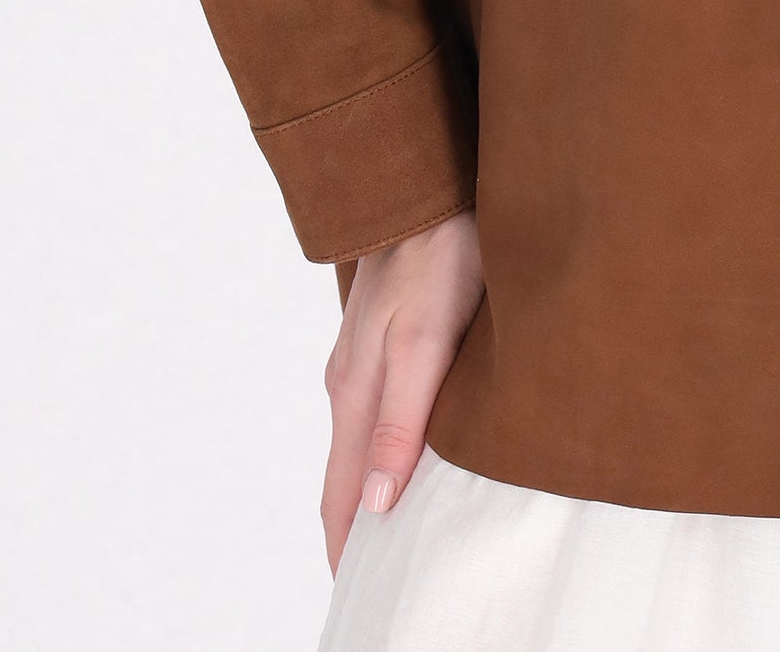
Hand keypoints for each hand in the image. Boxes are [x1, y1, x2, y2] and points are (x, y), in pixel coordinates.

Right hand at [321, 208, 483, 572]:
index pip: (341, 497)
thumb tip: (374, 507)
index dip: (346, 553)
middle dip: (356, 534)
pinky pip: (381, 410)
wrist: (430, 181)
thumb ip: (400, 422)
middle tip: (381, 582)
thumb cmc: (438, 253)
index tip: (358, 599)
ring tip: (398, 536)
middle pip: (347, 477)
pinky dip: (388, 449)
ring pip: (364, 444)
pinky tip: (415, 454)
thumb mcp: (424, 343)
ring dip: (373, 491)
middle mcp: (352, 381)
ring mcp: (366, 356)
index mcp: (355, 392)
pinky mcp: (388, 335)